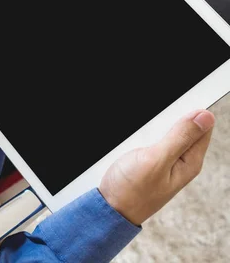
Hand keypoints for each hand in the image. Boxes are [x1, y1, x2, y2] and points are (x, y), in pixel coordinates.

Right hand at [99, 110, 214, 224]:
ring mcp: (166, 161)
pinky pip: (155, 139)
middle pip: (186, 127)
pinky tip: (141, 136)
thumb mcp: (157, 160)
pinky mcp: (151, 161)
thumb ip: (180, 137)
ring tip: (147, 131)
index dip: (192, 113)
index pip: (203, 127)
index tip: (176, 106)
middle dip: (173, 118)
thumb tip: (205, 117)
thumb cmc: (131, 191)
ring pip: (168, 131)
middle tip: (157, 124)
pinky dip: (148, 133)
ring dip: (158, 126)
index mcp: (190, 162)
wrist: (109, 208)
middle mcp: (182, 161)